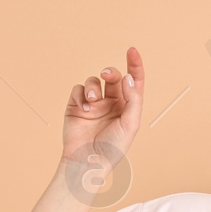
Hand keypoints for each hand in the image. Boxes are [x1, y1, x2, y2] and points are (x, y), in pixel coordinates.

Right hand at [61, 46, 145, 178]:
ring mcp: (93, 104)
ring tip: (92, 99)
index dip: (134, 65)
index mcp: (127, 107)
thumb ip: (133, 99)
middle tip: (106, 75)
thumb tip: (128, 77)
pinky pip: (78, 89)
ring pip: (94, 81)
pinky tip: (84, 107)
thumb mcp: (130, 124)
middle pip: (112, 77)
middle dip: (110, 72)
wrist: (87, 161)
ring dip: (93, 86)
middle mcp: (111, 103)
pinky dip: (80, 94)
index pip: (133, 81)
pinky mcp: (76, 106)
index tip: (132, 50)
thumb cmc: (112, 147)